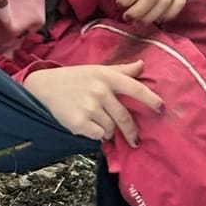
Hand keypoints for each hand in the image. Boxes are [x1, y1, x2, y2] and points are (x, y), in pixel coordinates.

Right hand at [23, 60, 161, 146]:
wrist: (44, 87)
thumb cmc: (74, 78)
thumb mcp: (97, 70)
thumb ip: (121, 70)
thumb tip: (142, 65)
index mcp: (107, 77)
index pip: (135, 88)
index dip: (150, 99)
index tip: (161, 109)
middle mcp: (100, 91)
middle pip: (124, 117)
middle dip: (131, 132)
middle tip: (135, 140)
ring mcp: (89, 107)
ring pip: (111, 128)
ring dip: (108, 130)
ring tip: (97, 122)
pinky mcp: (79, 122)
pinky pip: (98, 135)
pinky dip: (96, 134)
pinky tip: (88, 126)